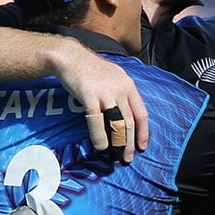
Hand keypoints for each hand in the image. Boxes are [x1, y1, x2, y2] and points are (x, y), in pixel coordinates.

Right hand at [54, 45, 149, 162]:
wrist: (71, 57)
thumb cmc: (92, 70)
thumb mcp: (115, 78)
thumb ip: (123, 95)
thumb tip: (127, 117)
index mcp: (129, 86)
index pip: (142, 113)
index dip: (143, 132)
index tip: (142, 147)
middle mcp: (121, 89)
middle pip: (129, 121)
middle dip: (130, 143)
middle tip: (128, 158)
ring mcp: (105, 92)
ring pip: (116, 123)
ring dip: (118, 142)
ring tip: (116, 155)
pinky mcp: (89, 95)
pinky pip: (96, 121)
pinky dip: (99, 136)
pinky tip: (101, 146)